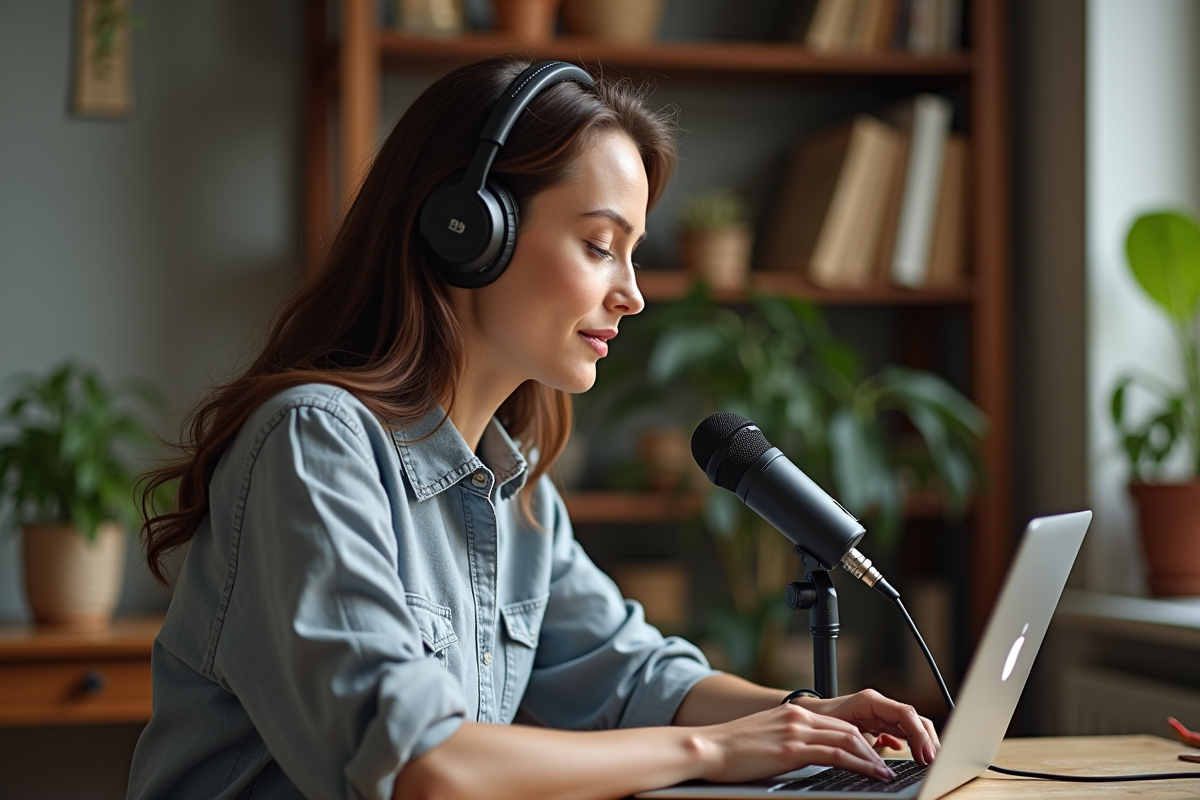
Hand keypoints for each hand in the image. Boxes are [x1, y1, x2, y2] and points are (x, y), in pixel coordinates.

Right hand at [695, 702, 896, 783]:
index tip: (873, 754)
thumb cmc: (731, 750)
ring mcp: (796, 731)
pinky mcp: (793, 748)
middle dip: (872, 748)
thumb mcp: (766, 739)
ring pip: (849, 740)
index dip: (860, 740)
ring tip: (886, 772)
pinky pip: (837, 754)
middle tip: (887, 765)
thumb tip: (802, 757)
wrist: (708, 748)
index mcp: (792, 714)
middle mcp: (798, 717)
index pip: (836, 724)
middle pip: (848, 729)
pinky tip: (872, 774)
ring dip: (872, 758)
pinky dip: (860, 764)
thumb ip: (788, 742)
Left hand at [797, 689, 940, 765]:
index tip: (925, 755)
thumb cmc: (819, 720)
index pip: (905, 713)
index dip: (919, 734)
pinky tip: (910, 755)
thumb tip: (882, 758)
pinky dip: (909, 743)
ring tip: (926, 761)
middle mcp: (878, 705)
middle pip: (914, 718)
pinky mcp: (878, 724)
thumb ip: (862, 742)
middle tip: (932, 761)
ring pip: (911, 725)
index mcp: (870, 701)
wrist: (807, 715)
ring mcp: (880, 714)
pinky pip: (901, 732)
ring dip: (921, 743)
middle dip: (927, 739)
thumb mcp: (842, 731)